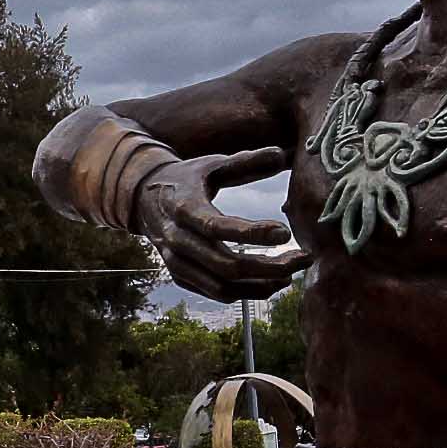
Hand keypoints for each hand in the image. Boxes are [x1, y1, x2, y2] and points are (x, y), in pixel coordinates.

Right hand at [138, 147, 306, 301]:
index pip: (217, 227)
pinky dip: (247, 292)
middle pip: (227, 265)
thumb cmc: (186, 178)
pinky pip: (218, 293)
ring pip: (224, 287)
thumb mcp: (212, 164)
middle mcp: (177, 240)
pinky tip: (271, 282)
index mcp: (183, 208)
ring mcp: (177, 262)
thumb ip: (246, 162)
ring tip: (291, 275)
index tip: (286, 232)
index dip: (252, 233)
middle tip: (303, 258)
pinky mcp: (182, 276)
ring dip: (261, 285)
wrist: (144, 199)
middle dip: (269, 266)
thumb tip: (283, 154)